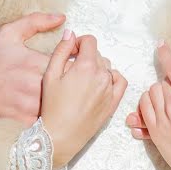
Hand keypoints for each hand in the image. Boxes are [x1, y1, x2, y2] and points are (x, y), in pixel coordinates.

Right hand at [0, 12, 62, 126]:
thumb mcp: (9, 33)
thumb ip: (36, 22)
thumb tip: (61, 17)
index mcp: (35, 63)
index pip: (70, 61)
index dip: (74, 59)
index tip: (72, 58)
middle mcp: (36, 85)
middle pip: (69, 83)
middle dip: (73, 78)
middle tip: (72, 75)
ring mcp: (31, 105)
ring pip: (61, 101)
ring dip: (65, 96)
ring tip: (64, 91)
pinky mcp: (27, 120)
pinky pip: (49, 116)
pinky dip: (52, 111)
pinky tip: (51, 105)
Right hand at [41, 32, 126, 169]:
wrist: (60, 136)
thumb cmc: (51, 106)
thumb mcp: (50, 75)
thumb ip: (61, 50)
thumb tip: (70, 33)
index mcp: (86, 66)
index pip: (90, 41)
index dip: (78, 43)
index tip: (70, 52)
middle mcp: (102, 75)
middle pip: (98, 54)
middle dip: (85, 57)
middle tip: (71, 69)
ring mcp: (110, 89)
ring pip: (107, 67)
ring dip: (96, 68)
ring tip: (82, 80)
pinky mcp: (113, 102)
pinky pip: (120, 81)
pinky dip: (112, 77)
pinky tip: (100, 82)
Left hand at [135, 43, 170, 169]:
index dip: (166, 55)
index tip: (160, 44)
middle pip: (161, 82)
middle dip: (168, 82)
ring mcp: (162, 120)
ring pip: (150, 93)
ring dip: (157, 92)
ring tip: (168, 100)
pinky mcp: (153, 131)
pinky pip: (142, 108)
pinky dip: (146, 104)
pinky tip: (157, 108)